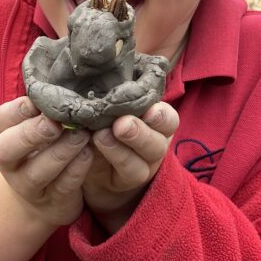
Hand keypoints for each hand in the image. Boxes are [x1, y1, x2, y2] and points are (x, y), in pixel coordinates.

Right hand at [0, 97, 92, 227]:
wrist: (42, 198)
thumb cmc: (42, 148)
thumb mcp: (34, 128)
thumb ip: (45, 109)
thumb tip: (65, 80)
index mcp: (3, 135)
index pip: (0, 120)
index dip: (17, 110)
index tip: (37, 101)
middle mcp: (9, 162)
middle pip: (8, 149)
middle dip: (30, 134)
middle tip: (54, 122)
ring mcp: (27, 185)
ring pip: (38, 171)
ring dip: (60, 152)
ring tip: (81, 135)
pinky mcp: (52, 202)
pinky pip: (62, 187)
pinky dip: (76, 170)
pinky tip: (89, 154)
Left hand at [83, 102, 178, 234]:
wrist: (94, 159)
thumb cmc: (106, 121)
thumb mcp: (112, 108)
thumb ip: (113, 100)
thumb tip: (100, 78)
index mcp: (156, 122)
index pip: (168, 119)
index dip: (161, 116)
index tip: (150, 110)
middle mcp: (155, 144)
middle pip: (158, 142)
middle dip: (140, 133)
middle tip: (122, 123)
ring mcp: (143, 166)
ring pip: (141, 163)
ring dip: (121, 150)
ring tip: (101, 136)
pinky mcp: (126, 181)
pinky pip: (123, 174)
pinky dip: (109, 160)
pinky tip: (92, 148)